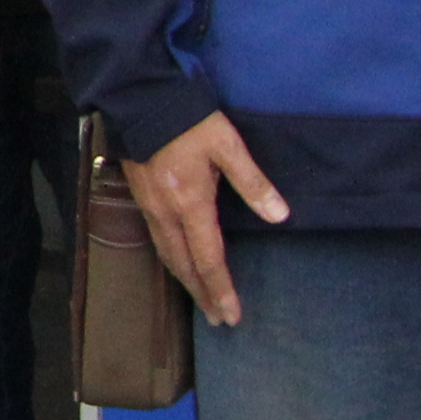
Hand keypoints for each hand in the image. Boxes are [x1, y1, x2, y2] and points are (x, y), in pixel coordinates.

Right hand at [129, 110, 287, 327]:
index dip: (221, 289)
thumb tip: (280, 216)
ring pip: (168, 256)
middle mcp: (167, 215)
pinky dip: (172, 261)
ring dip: (186, 281)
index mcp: (191, 205)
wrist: (140, 100)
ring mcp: (149, 208)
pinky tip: (179, 262)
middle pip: (184, 266)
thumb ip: (253, 183)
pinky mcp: (141, 198)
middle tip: (219, 320)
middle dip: (203, 294)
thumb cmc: (189, 122)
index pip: (208, 259)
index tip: (231, 316)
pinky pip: (158, 241)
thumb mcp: (228, 146)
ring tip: (201, 299)